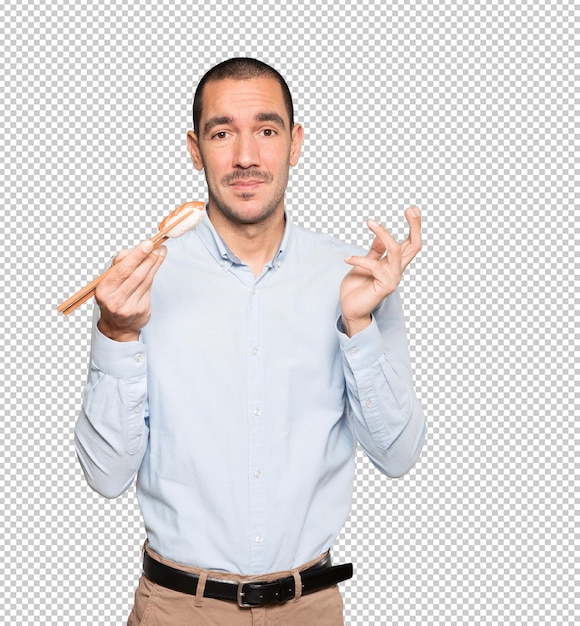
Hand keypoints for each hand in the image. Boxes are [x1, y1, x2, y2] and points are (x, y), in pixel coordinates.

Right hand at [96, 240, 166, 341]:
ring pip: (145, 281)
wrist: (117, 326)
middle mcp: (115, 300)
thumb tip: (126, 252)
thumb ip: (117, 266)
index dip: (136, 256)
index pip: (122, 271)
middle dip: (148, 258)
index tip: (147, 244)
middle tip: (158, 246)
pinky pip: (149, 289)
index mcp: (104, 291)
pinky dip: (153, 274)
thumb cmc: (112, 298)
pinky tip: (156, 265)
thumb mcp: (108, 282)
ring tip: (160, 252)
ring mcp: (129, 307)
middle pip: (136, 275)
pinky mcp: (141, 310)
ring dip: (154, 264)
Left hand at [340, 206, 421, 336]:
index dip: (414, 227)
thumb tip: (379, 234)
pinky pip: (374, 265)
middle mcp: (397, 270)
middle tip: (410, 209)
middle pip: (414, 245)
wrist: (350, 309)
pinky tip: (346, 259)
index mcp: (394, 264)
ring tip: (370, 222)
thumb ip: (374, 251)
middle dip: (415, 226)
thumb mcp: (364, 264)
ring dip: (384, 233)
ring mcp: (393, 278)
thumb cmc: (357, 288)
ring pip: (396, 250)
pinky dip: (359, 259)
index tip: (412, 208)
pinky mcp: (385, 286)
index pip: (410, 243)